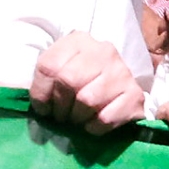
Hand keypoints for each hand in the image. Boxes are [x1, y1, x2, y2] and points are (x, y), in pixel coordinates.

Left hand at [28, 31, 146, 134]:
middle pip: (69, 82)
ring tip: (75, 119)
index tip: (42, 108)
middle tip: (60, 116)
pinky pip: (107, 118)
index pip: (48, 67)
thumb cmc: (78, 74)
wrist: (115, 82)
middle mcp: (103, 51)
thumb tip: (33, 102)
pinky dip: (94, 127)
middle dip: (59, 106)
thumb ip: (44, 78)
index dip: (40, 92)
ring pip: (87, 101)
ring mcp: (122, 72)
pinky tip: (91, 124)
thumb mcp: (58, 67)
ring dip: (76, 117)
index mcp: (78, 41)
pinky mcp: (136, 95)